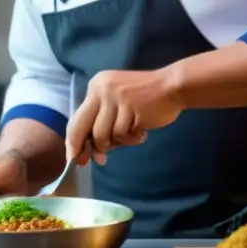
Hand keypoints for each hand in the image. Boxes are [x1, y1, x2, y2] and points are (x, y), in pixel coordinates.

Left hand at [65, 70, 183, 164]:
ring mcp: (115, 98)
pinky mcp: (129, 108)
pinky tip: (142, 131)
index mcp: (95, 86)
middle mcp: (101, 89)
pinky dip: (131, 139)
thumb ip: (102, 121)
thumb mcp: (117, 103)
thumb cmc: (145, 98)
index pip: (77, 118)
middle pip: (82, 127)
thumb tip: (88, 152)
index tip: (73, 158)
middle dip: (84, 148)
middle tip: (89, 161)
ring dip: (117, 142)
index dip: (73, 141)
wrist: (173, 86)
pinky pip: (122, 135)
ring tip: (133, 133)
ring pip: (102, 135)